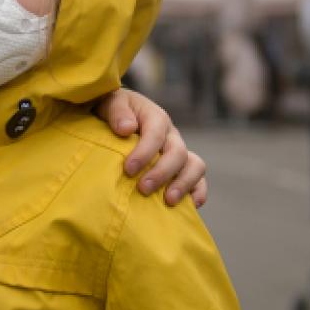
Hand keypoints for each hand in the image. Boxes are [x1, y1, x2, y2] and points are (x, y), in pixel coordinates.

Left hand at [97, 89, 209, 207]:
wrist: (117, 120)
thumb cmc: (112, 114)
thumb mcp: (109, 103)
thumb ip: (117, 112)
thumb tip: (126, 129)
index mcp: (155, 117)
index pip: (156, 133)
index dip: (145, 152)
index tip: (128, 169)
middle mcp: (171, 135)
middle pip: (177, 153)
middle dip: (161, 172)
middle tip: (143, 189)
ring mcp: (179, 153)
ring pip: (195, 166)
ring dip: (183, 184)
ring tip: (168, 201)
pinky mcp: (182, 168)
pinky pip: (199, 180)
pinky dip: (198, 192)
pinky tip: (189, 206)